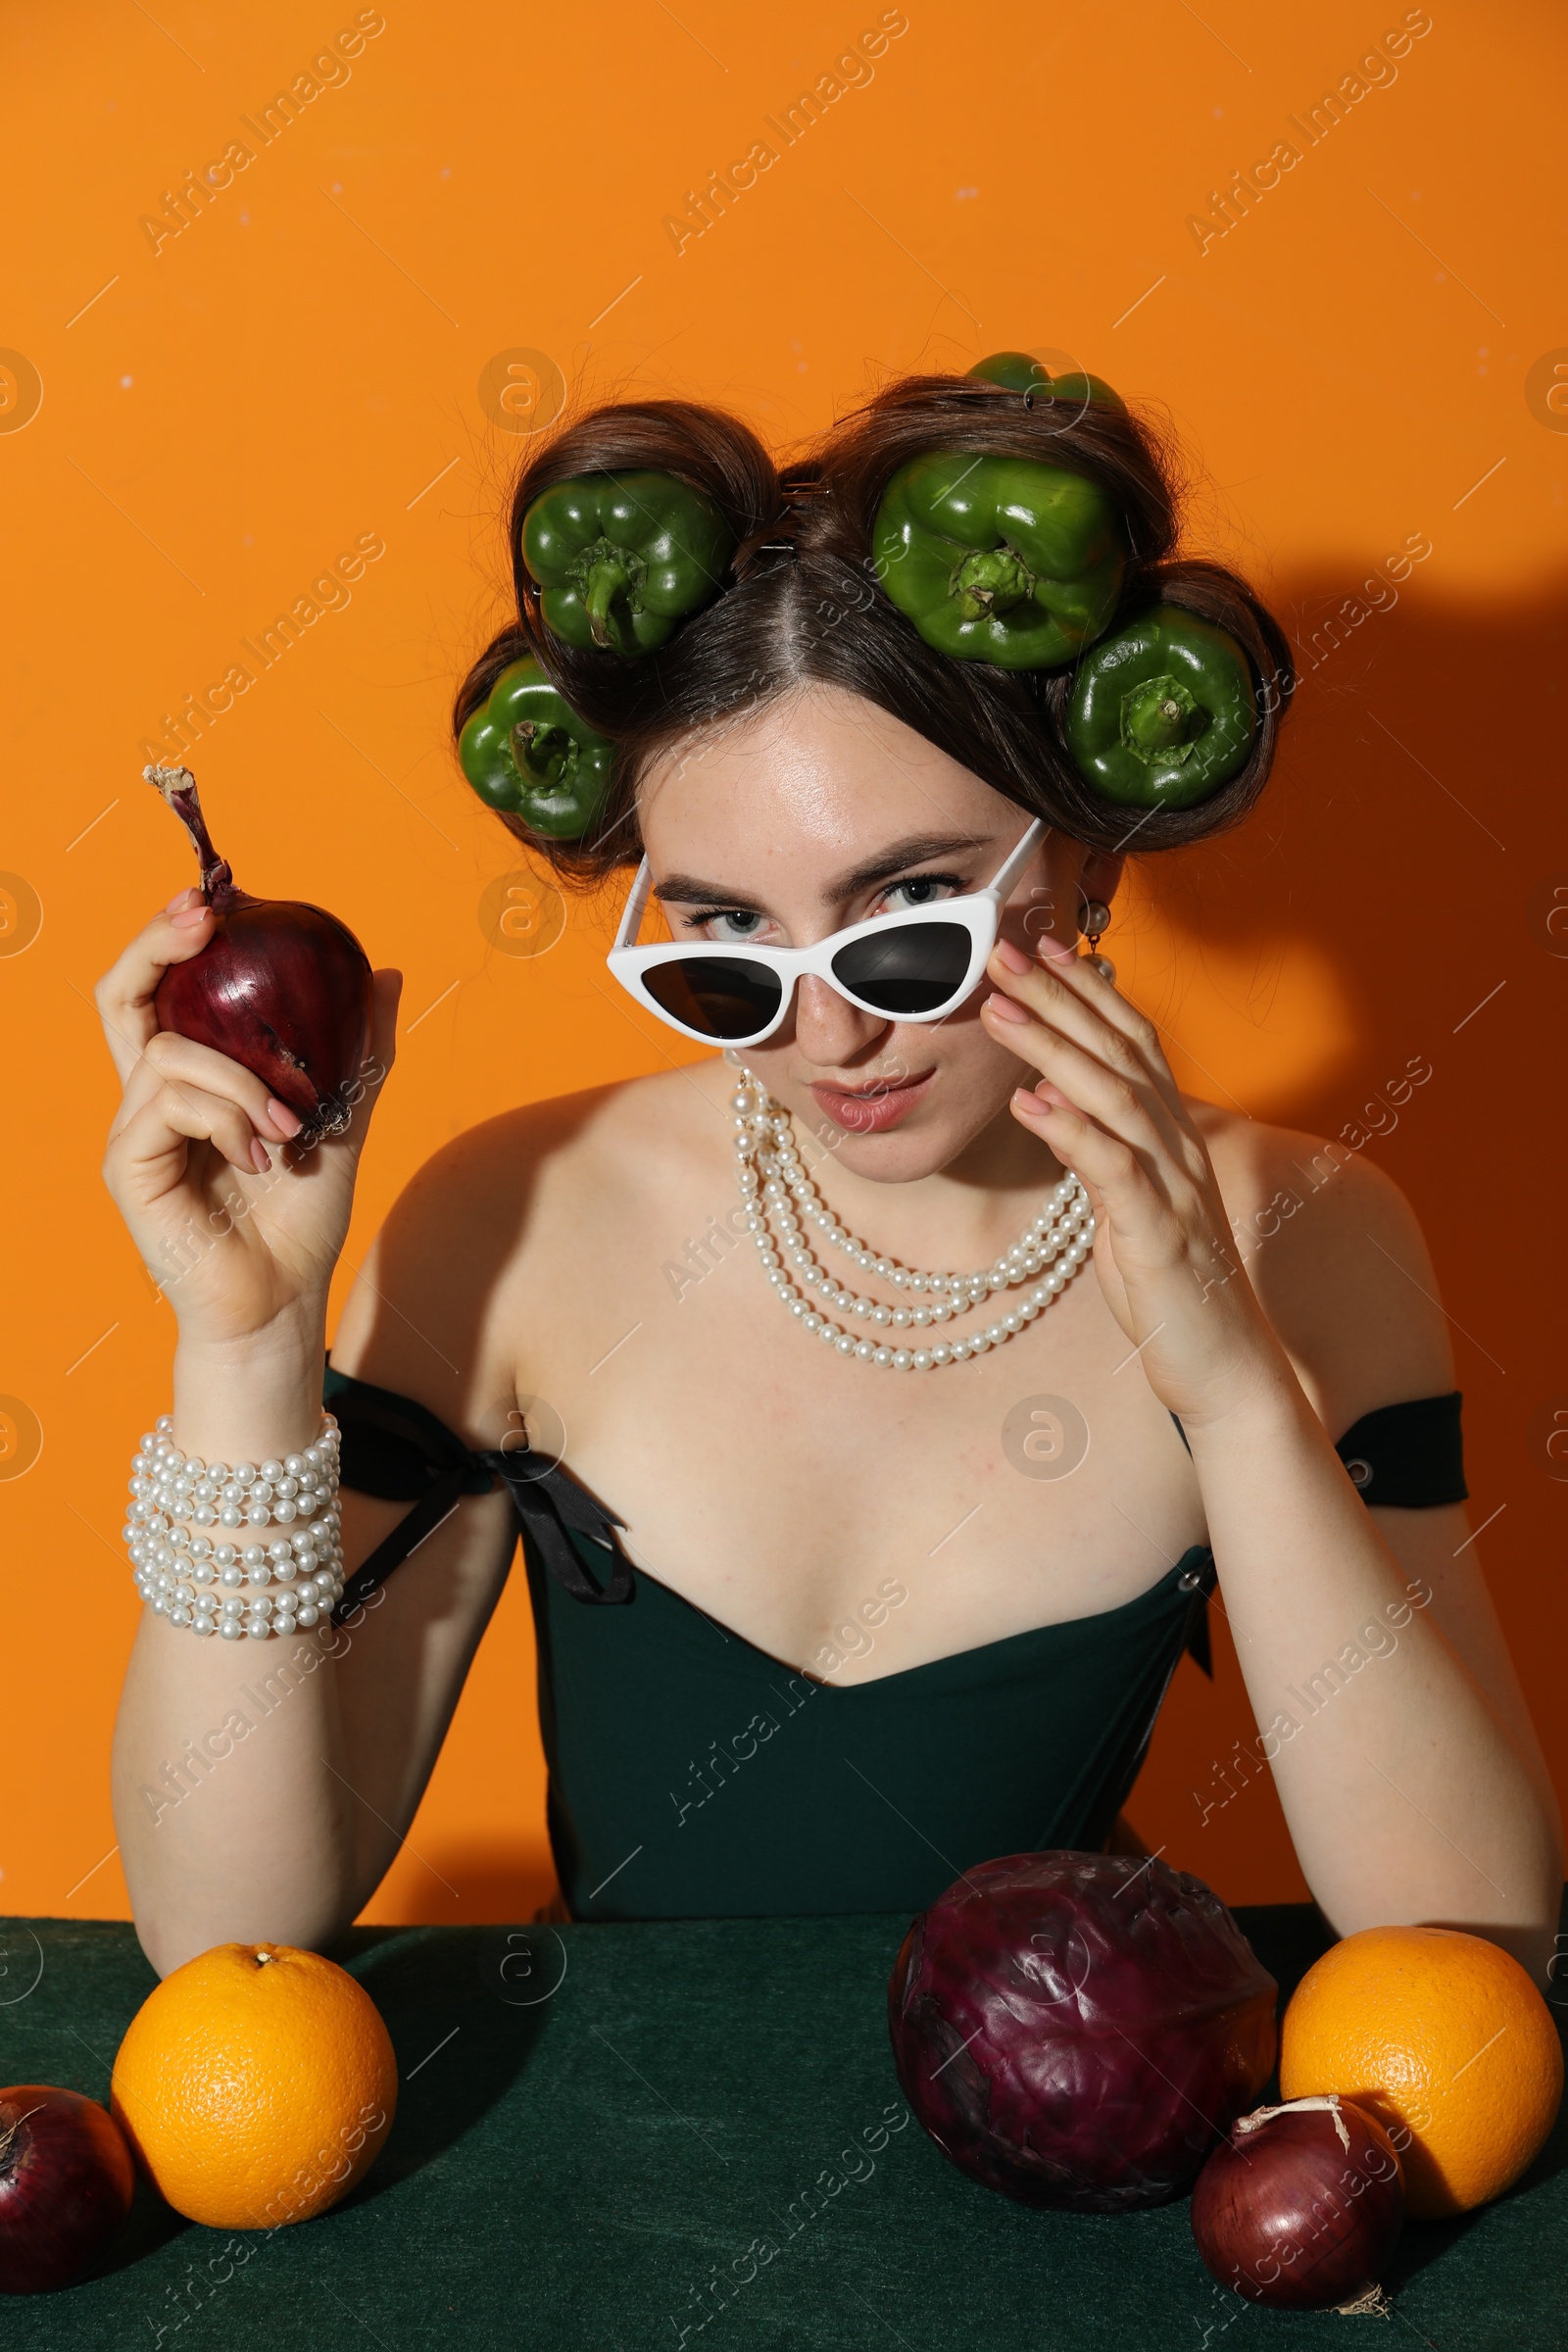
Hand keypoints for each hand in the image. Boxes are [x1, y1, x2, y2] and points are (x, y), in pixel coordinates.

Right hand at [96, 887, 401, 1348]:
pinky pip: (171, 1103)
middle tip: (204, 915)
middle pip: (120, 994)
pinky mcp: (128, 1165)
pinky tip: (262, 1155)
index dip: (172, 936)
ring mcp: (133, 1130)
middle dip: (157, 942)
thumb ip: (360, 1050)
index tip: (216, 898)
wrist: (284, 1297)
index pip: (161, 989)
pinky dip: (227, 1117)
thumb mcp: (344, 1117)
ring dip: (241, 1080)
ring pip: (169, 1052)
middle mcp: (150, 1096)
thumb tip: (384, 971)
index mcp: (191, 1078)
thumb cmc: (300, 1216)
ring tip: (287, 1128)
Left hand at [979, 932, 1285, 1426]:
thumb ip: (1100, 1152)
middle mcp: (1181, 1148)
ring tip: (1001, 1011)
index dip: (1090, 991)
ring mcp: (1175, 1188)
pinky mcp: (1159, 1234)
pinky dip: (1071, 1130)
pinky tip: (1028, 1103)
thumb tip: (1051, 1101)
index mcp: (1174, 1137)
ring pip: (1114, 1096)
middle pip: (1122, 1052)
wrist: (1225, 1366)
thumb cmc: (1173, 1288)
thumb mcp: (1129, 1207)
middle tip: (1006, 954)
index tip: (1044, 948)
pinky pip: (1113, 1169)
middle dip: (1062, 997)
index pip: (1135, 1042)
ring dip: (1054, 1047)